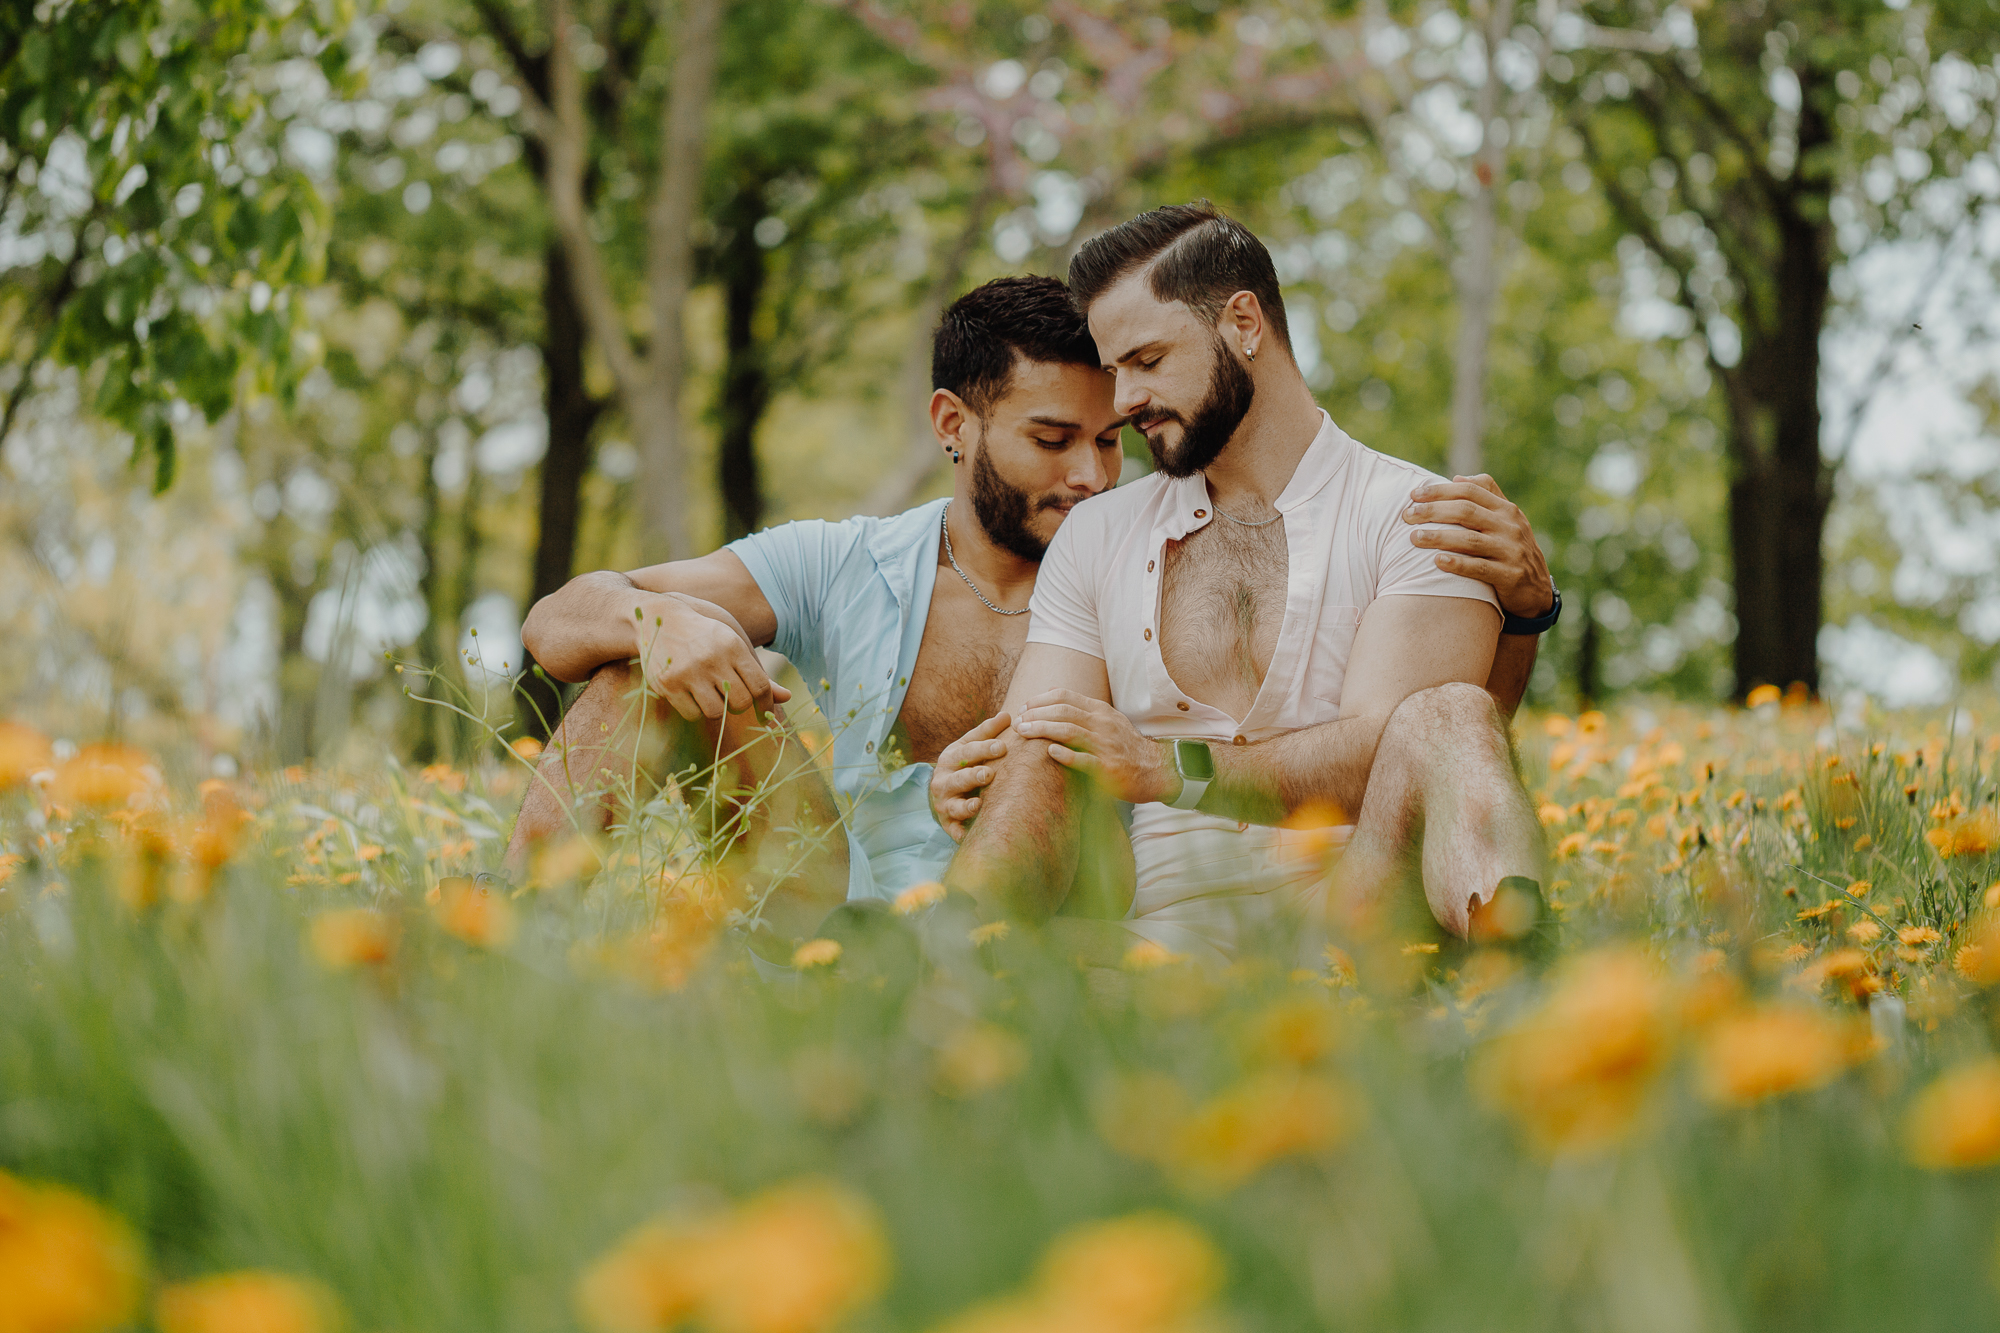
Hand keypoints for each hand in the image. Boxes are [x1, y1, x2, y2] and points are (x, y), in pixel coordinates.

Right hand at [632, 593, 790, 719]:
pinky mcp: (668, 684)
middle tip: (729, 696)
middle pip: (740, 703)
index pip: (760, 686)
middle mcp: (712, 659)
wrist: (658, 619)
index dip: (765, 705)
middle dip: (738, 705)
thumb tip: (787, 698)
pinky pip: (692, 714)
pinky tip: (690, 694)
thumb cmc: (704, 634)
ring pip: (716, 712)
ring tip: (707, 692)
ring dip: (715, 708)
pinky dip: (694, 710)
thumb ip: (758, 673)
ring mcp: (689, 673)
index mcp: (733, 646)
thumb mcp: (732, 643)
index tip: (764, 715)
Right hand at [929, 713, 1010, 842]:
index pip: (967, 751)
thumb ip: (988, 732)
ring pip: (954, 806)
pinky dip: (959, 833)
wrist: (943, 793)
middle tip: (989, 774)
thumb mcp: (970, 746)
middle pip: (959, 778)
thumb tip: (1009, 715)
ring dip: (966, 806)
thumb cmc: (963, 765)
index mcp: (951, 758)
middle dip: (973, 776)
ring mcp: (944, 803)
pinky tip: (968, 836)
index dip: (984, 749)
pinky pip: (953, 830)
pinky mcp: (948, 823)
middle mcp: (943, 781)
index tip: (1002, 746)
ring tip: (978, 804)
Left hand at [1015, 689, 1172, 804]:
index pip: (1065, 696)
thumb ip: (1082, 709)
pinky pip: (1085, 760)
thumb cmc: (1124, 747)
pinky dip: (1066, 755)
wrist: (1156, 770)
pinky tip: (1050, 752)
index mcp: (1100, 711)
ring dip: (1043, 729)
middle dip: (1036, 714)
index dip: (1040, 700)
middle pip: (1064, 711)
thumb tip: (1052, 692)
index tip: (1023, 707)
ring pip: (1070, 731)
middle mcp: (1103, 724)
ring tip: (1023, 732)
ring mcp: (1106, 746)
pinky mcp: (1109, 769)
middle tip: (1017, 721)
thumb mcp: (1107, 720)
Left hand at [1403, 474, 1553, 620]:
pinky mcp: (1510, 575)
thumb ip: (1486, 496)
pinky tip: (1437, 562)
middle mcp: (1510, 527)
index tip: (1413, 495)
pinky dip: (1458, 564)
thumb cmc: (1510, 550)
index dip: (1440, 491)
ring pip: (1470, 540)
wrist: (1537, 590)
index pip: (1470, 491)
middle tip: (1407, 516)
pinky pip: (1480, 569)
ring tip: (1414, 538)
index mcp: (1506, 509)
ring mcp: (1511, 551)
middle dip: (1433, 511)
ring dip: (1439, 537)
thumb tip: (1457, 478)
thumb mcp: (1506, 521)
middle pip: (1466, 512)